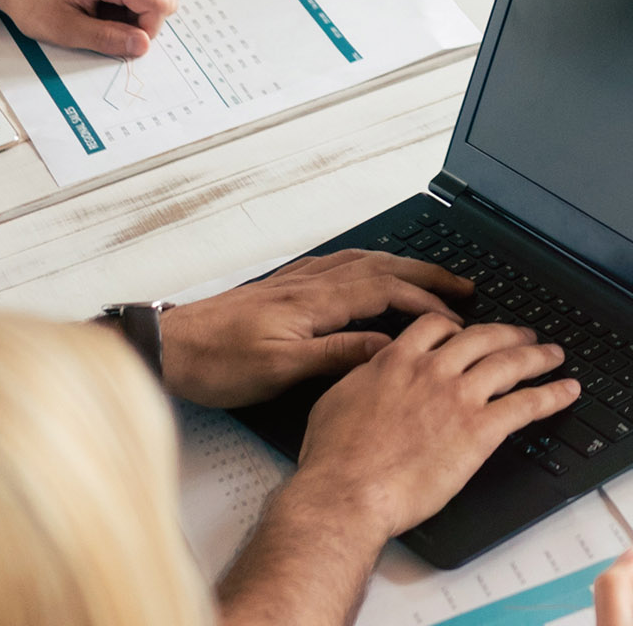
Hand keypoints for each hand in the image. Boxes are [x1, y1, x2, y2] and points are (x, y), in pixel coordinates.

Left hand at [0, 0, 177, 58]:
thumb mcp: (64, 29)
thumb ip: (107, 39)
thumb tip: (143, 45)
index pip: (160, 2)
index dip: (147, 30)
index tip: (120, 40)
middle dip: (145, 19)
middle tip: (110, 26)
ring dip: (141, 7)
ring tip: (106, 12)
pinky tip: (109, 0)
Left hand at [159, 248, 479, 409]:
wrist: (169, 347)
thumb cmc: (217, 363)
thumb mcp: (279, 370)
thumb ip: (335, 354)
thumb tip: (385, 345)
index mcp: (315, 302)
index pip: (386, 292)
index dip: (425, 302)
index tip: (456, 317)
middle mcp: (311, 283)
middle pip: (383, 268)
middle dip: (427, 274)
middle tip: (463, 285)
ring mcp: (297, 282)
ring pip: (364, 262)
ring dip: (403, 267)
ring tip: (431, 277)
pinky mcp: (284, 288)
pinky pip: (341, 264)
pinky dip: (371, 264)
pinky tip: (372, 271)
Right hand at [285, 308, 577, 541]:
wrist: (346, 493)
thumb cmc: (333, 459)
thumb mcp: (337, 400)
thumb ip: (362, 378)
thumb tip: (368, 370)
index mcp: (397, 361)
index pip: (436, 327)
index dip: (457, 326)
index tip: (466, 330)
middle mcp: (432, 371)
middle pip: (481, 337)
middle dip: (507, 333)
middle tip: (522, 334)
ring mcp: (458, 398)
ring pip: (509, 362)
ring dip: (537, 355)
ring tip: (553, 354)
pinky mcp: (479, 430)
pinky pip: (526, 404)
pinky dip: (552, 394)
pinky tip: (567, 390)